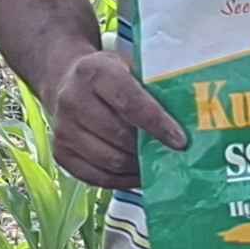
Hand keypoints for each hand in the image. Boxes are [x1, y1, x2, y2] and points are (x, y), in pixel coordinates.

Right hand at [50, 45, 186, 189]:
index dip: (158, 125)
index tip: (180, 141)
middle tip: (170, 154)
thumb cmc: (107, 77)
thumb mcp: (129, 68)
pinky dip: (122, 180)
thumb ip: (152, 89)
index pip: (131, 104)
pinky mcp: (60, 153)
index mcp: (94, 73)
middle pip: (120, 137)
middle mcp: (72, 100)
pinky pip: (97, 177)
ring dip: (137, 167)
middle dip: (148, 149)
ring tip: (154, 164)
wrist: (65, 82)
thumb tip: (189, 121)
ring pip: (110, 161)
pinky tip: (136, 173)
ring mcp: (63, 129)